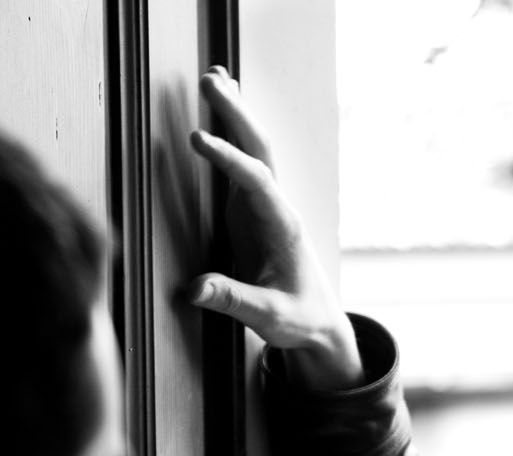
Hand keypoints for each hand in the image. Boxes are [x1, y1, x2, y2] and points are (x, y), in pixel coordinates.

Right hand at [187, 66, 361, 388]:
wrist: (319, 322)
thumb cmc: (299, 319)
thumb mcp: (268, 317)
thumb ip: (233, 301)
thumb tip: (194, 289)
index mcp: (283, 227)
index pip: (256, 182)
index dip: (228, 159)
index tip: (199, 139)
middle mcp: (276, 207)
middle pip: (258, 149)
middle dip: (235, 114)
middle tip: (210, 81)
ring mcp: (264, 205)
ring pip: (253, 149)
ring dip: (234, 113)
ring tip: (213, 75)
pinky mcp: (252, 210)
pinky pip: (242, 162)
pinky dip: (231, 131)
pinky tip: (220, 107)